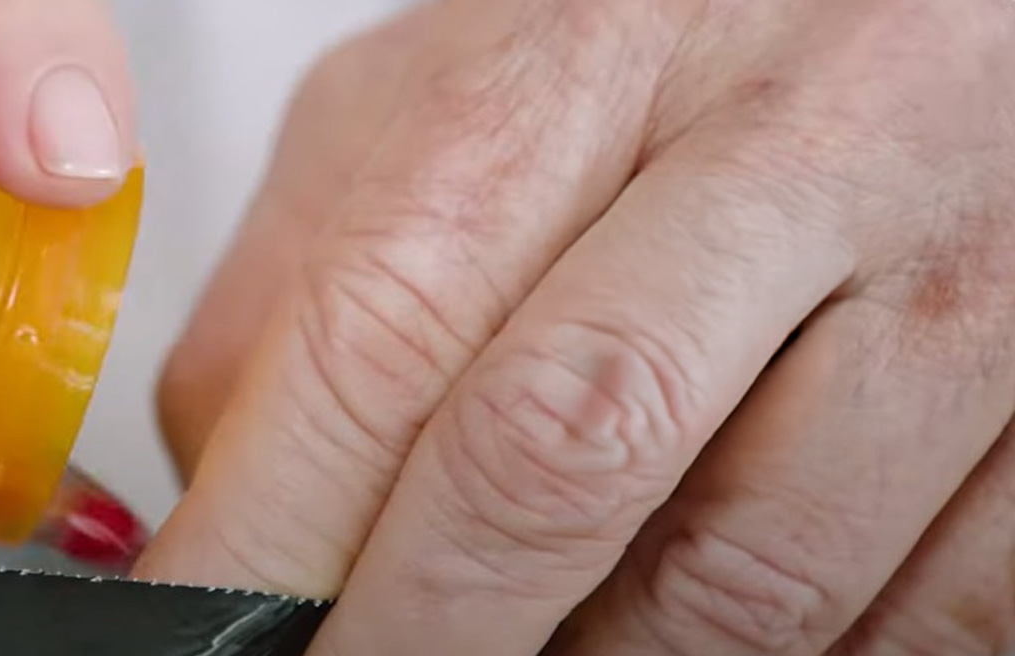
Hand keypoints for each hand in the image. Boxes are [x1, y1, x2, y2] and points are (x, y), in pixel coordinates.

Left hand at [141, 1, 1014, 653]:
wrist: (953, 12)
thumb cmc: (694, 46)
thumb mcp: (462, 91)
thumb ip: (315, 270)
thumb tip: (215, 499)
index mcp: (594, 52)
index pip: (385, 331)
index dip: (269, 535)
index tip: (203, 637)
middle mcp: (803, 143)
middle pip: (559, 454)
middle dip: (426, 634)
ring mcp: (968, 281)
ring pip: (745, 585)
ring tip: (534, 641)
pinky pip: (923, 622)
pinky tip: (695, 628)